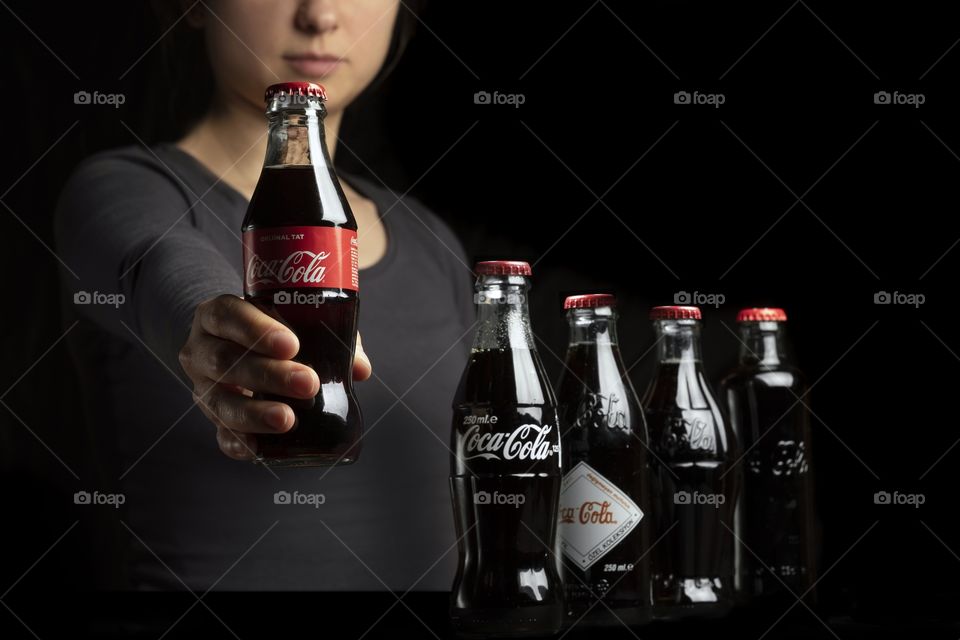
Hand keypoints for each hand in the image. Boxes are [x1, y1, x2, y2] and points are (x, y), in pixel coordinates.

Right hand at [178, 294, 370, 459]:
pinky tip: (259, 450)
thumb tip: (360, 368)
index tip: (291, 344)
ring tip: (288, 420)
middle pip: (226, 361)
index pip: (229, 316)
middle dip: (269, 375)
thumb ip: (327, 336)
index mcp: (217, 315)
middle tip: (308, 383)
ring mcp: (203, 386)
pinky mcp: (213, 418)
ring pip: (220, 401)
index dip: (256, 330)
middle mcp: (202, 350)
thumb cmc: (272, 330)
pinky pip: (220, 434)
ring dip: (255, 413)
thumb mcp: (294, 322)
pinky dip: (238, 443)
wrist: (234, 347)